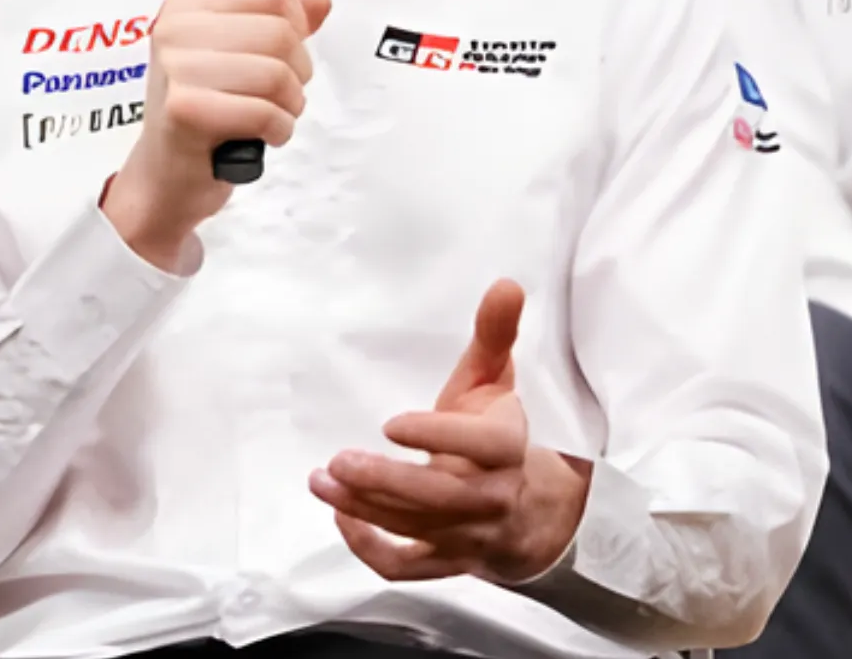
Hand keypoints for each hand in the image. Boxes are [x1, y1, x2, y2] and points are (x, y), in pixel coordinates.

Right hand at [103, 0, 331, 268]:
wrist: (166, 175)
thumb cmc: (202, 114)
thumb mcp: (239, 56)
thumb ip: (280, 23)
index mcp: (187, 5)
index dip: (297, 25)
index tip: (285, 53)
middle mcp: (175, 29)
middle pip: (280, 32)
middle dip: (298, 71)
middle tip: (281, 94)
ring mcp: (176, 68)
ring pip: (276, 71)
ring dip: (290, 104)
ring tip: (272, 115)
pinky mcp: (184, 109)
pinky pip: (263, 110)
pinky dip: (278, 128)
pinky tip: (265, 135)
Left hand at [309, 279, 591, 585]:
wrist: (528, 510)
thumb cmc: (497, 435)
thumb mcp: (496, 380)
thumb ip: (494, 333)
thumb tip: (505, 285)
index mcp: (506, 448)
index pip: (482, 445)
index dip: (437, 436)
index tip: (392, 424)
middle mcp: (490, 496)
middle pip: (439, 497)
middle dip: (386, 482)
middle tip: (339, 461)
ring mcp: (467, 535)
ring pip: (416, 529)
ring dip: (364, 507)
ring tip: (323, 479)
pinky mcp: (444, 561)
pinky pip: (406, 566)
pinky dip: (370, 548)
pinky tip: (340, 516)